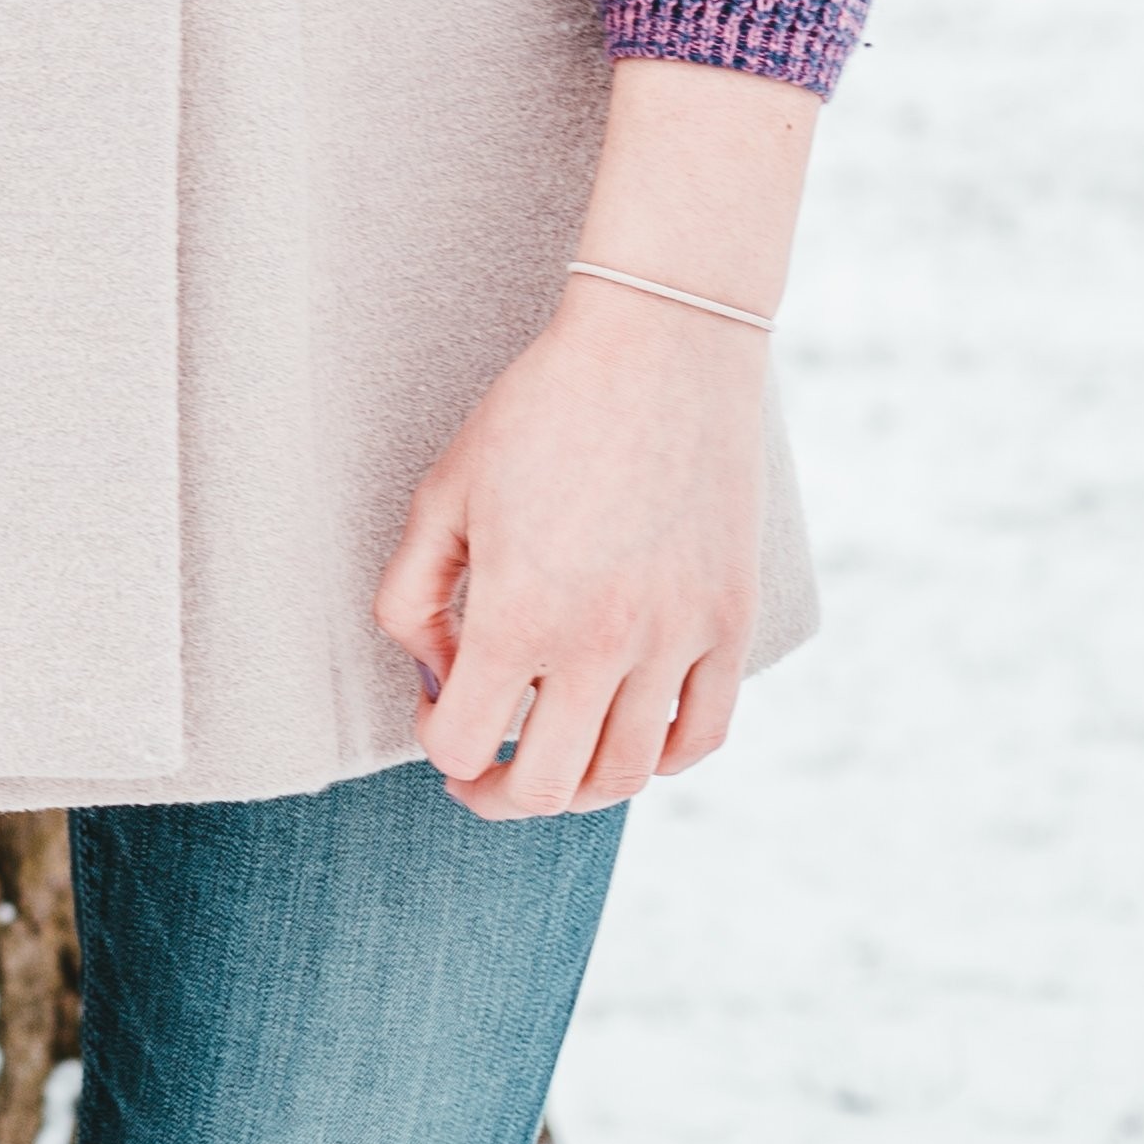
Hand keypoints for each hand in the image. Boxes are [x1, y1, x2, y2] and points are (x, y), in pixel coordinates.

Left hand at [378, 287, 763, 815]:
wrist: (658, 349)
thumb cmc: (536, 414)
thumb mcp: (442, 496)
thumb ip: (413, 597)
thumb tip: (436, 675)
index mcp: (519, 615)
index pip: (462, 742)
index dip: (435, 740)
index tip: (436, 708)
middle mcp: (603, 644)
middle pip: (545, 786)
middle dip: (496, 795)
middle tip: (477, 776)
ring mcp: (677, 639)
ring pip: (627, 776)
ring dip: (575, 792)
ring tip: (546, 767)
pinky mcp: (730, 623)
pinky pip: (703, 735)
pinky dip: (660, 759)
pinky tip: (624, 738)